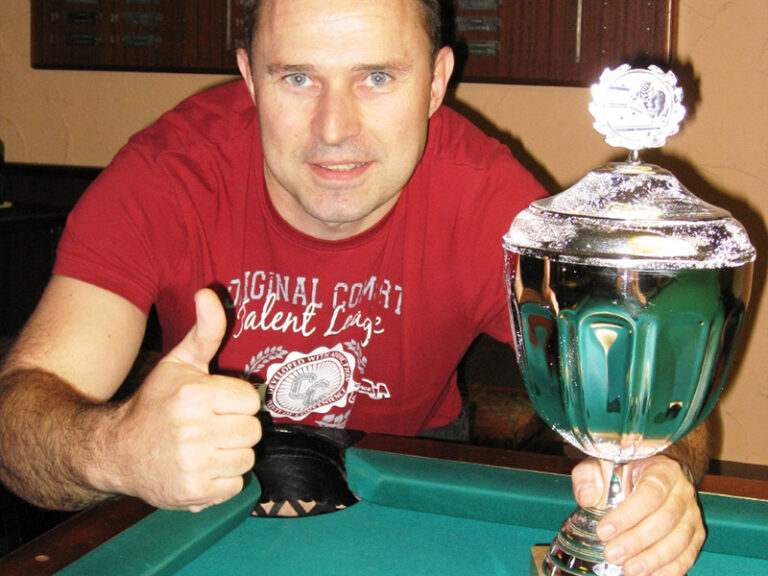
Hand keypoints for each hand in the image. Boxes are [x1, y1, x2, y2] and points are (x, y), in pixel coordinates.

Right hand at [110, 288, 261, 511]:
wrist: (116, 451)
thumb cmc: (155, 403)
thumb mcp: (179, 363)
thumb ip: (205, 330)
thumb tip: (209, 292)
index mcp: (195, 395)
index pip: (251, 401)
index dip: (237, 402)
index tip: (218, 404)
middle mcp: (194, 431)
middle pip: (252, 431)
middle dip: (236, 428)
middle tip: (212, 427)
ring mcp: (193, 465)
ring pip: (247, 459)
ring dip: (231, 454)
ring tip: (206, 447)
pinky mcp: (193, 493)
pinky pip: (235, 486)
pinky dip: (222, 481)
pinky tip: (201, 468)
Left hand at [572, 455, 705, 575]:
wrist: (650, 473)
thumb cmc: (623, 471)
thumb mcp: (601, 465)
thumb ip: (589, 477)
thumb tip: (587, 498)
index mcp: (662, 471)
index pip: (649, 494)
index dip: (627, 515)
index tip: (604, 531)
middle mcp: (682, 492)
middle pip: (665, 520)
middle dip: (636, 541)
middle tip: (611, 554)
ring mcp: (692, 515)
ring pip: (679, 541)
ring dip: (653, 559)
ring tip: (628, 570)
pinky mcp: (695, 535)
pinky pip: (688, 555)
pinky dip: (670, 569)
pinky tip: (649, 575)